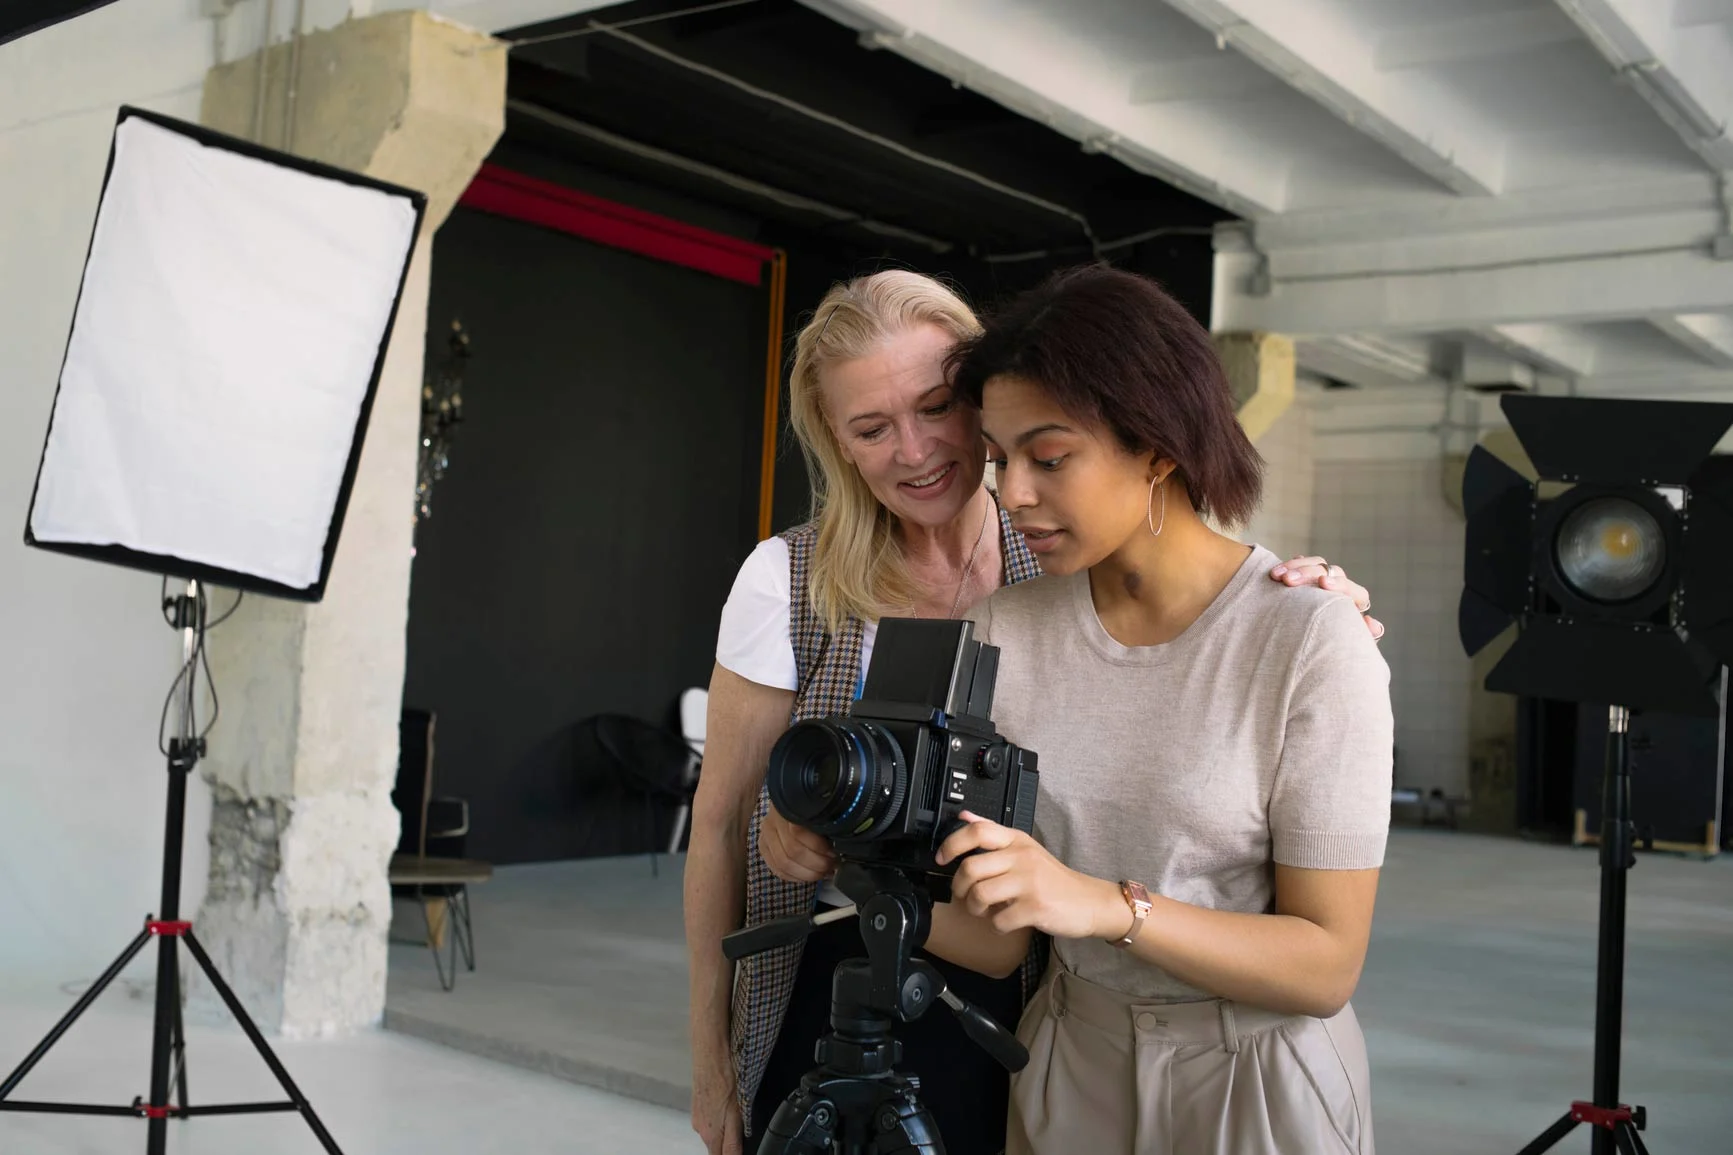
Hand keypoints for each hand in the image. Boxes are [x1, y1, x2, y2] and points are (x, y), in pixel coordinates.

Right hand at [691, 1050, 744, 1154]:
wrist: (710, 1053)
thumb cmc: (725, 1079)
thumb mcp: (737, 1115)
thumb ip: (733, 1143)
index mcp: (710, 1135)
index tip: (739, 1149)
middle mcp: (700, 1128)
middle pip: (716, 1147)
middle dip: (728, 1144)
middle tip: (742, 1129)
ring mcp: (697, 1114)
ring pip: (713, 1131)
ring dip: (724, 1128)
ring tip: (736, 1113)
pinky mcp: (698, 1102)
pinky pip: (710, 1117)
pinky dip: (719, 1115)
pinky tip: (727, 1102)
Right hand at [760, 807, 836, 882]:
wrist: (793, 799)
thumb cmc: (813, 805)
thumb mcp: (821, 806)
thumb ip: (827, 820)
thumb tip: (842, 840)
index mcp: (787, 807)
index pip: (798, 831)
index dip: (818, 847)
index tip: (834, 853)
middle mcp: (772, 820)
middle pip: (791, 850)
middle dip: (816, 863)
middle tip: (832, 866)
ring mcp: (765, 835)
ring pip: (782, 863)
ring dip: (806, 873)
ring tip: (824, 873)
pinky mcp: (764, 848)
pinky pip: (777, 869)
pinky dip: (795, 877)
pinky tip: (810, 877)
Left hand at [935, 812, 1120, 940]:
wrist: (1088, 901)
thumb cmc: (1052, 878)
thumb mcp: (1025, 848)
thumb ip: (994, 832)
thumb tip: (965, 816)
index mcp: (1017, 840)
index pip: (977, 831)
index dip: (951, 844)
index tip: (941, 858)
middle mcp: (1022, 857)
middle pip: (970, 867)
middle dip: (959, 887)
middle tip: (964, 894)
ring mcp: (1029, 882)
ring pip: (980, 894)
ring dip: (975, 908)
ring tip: (984, 910)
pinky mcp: (1035, 908)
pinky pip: (999, 920)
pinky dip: (996, 925)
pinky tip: (1004, 921)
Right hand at [1270, 555, 1385, 641]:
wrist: (1311, 650)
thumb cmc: (1331, 648)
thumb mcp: (1346, 644)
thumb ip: (1360, 636)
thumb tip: (1372, 624)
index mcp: (1355, 604)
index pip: (1354, 590)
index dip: (1339, 585)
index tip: (1322, 585)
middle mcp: (1340, 588)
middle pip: (1330, 571)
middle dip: (1308, 573)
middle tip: (1288, 581)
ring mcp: (1321, 580)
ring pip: (1314, 564)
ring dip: (1294, 567)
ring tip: (1276, 576)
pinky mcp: (1304, 578)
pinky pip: (1299, 565)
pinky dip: (1288, 567)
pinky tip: (1276, 570)